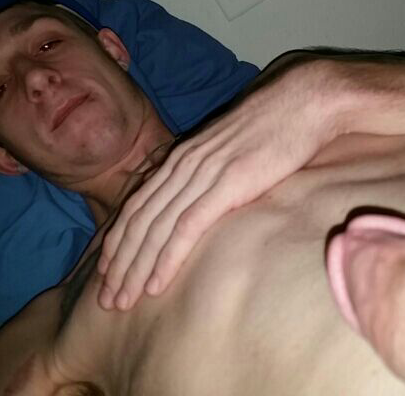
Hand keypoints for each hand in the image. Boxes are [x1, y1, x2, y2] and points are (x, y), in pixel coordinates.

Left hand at [97, 59, 335, 309]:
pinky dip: (167, 257)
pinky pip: (187, 227)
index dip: (117, 239)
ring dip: (135, 268)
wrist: (300, 102)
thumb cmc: (270, 126)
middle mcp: (183, 165)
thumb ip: (207, 171)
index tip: (105, 269)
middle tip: (104, 298)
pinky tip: (155, 284)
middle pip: (138, 220)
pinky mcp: (227, 184)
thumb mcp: (226, 148)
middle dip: (118, 262)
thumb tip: (199, 199)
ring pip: (155, 228)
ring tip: (120, 301)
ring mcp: (203, 174)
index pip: (136, 204)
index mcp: (181, 156)